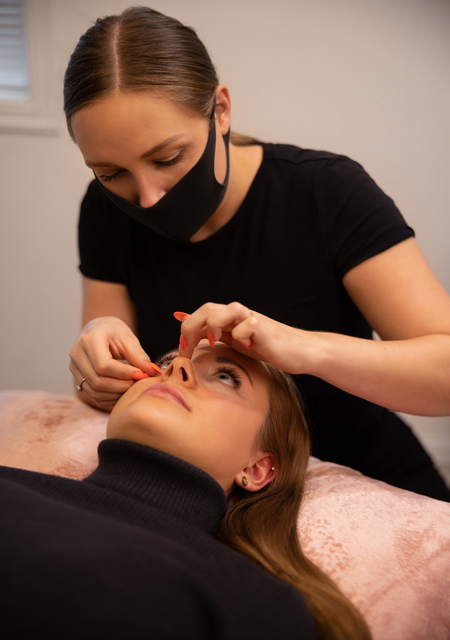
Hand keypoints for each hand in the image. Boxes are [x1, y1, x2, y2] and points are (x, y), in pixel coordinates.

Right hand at [69, 316, 160, 410]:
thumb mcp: (128, 338)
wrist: (97, 330)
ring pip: (95, 391)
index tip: (141, 375)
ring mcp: (75, 369)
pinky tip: (123, 392)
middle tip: (139, 383)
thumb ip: (138, 356)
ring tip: (133, 387)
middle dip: (122, 386)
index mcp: (89, 340)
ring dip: (117, 394)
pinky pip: (94, 396)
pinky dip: (111, 398)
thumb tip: (151, 372)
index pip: (103, 365)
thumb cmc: (113, 332)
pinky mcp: (78, 379)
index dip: (123, 374)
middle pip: (98, 381)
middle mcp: (77, 355)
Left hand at [174, 303, 305, 373]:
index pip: (199, 315)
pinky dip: (242, 336)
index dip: (186, 331)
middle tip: (188, 348)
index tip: (181, 351)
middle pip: (208, 308)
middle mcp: (238, 315)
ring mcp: (252, 319)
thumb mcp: (234, 342)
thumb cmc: (266, 347)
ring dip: (215, 325)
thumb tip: (189, 334)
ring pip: (228, 309)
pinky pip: (248, 325)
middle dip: (192, 326)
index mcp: (228, 318)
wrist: (298, 352)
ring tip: (215, 342)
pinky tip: (247, 347)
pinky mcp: (265, 329)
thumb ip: (215, 335)